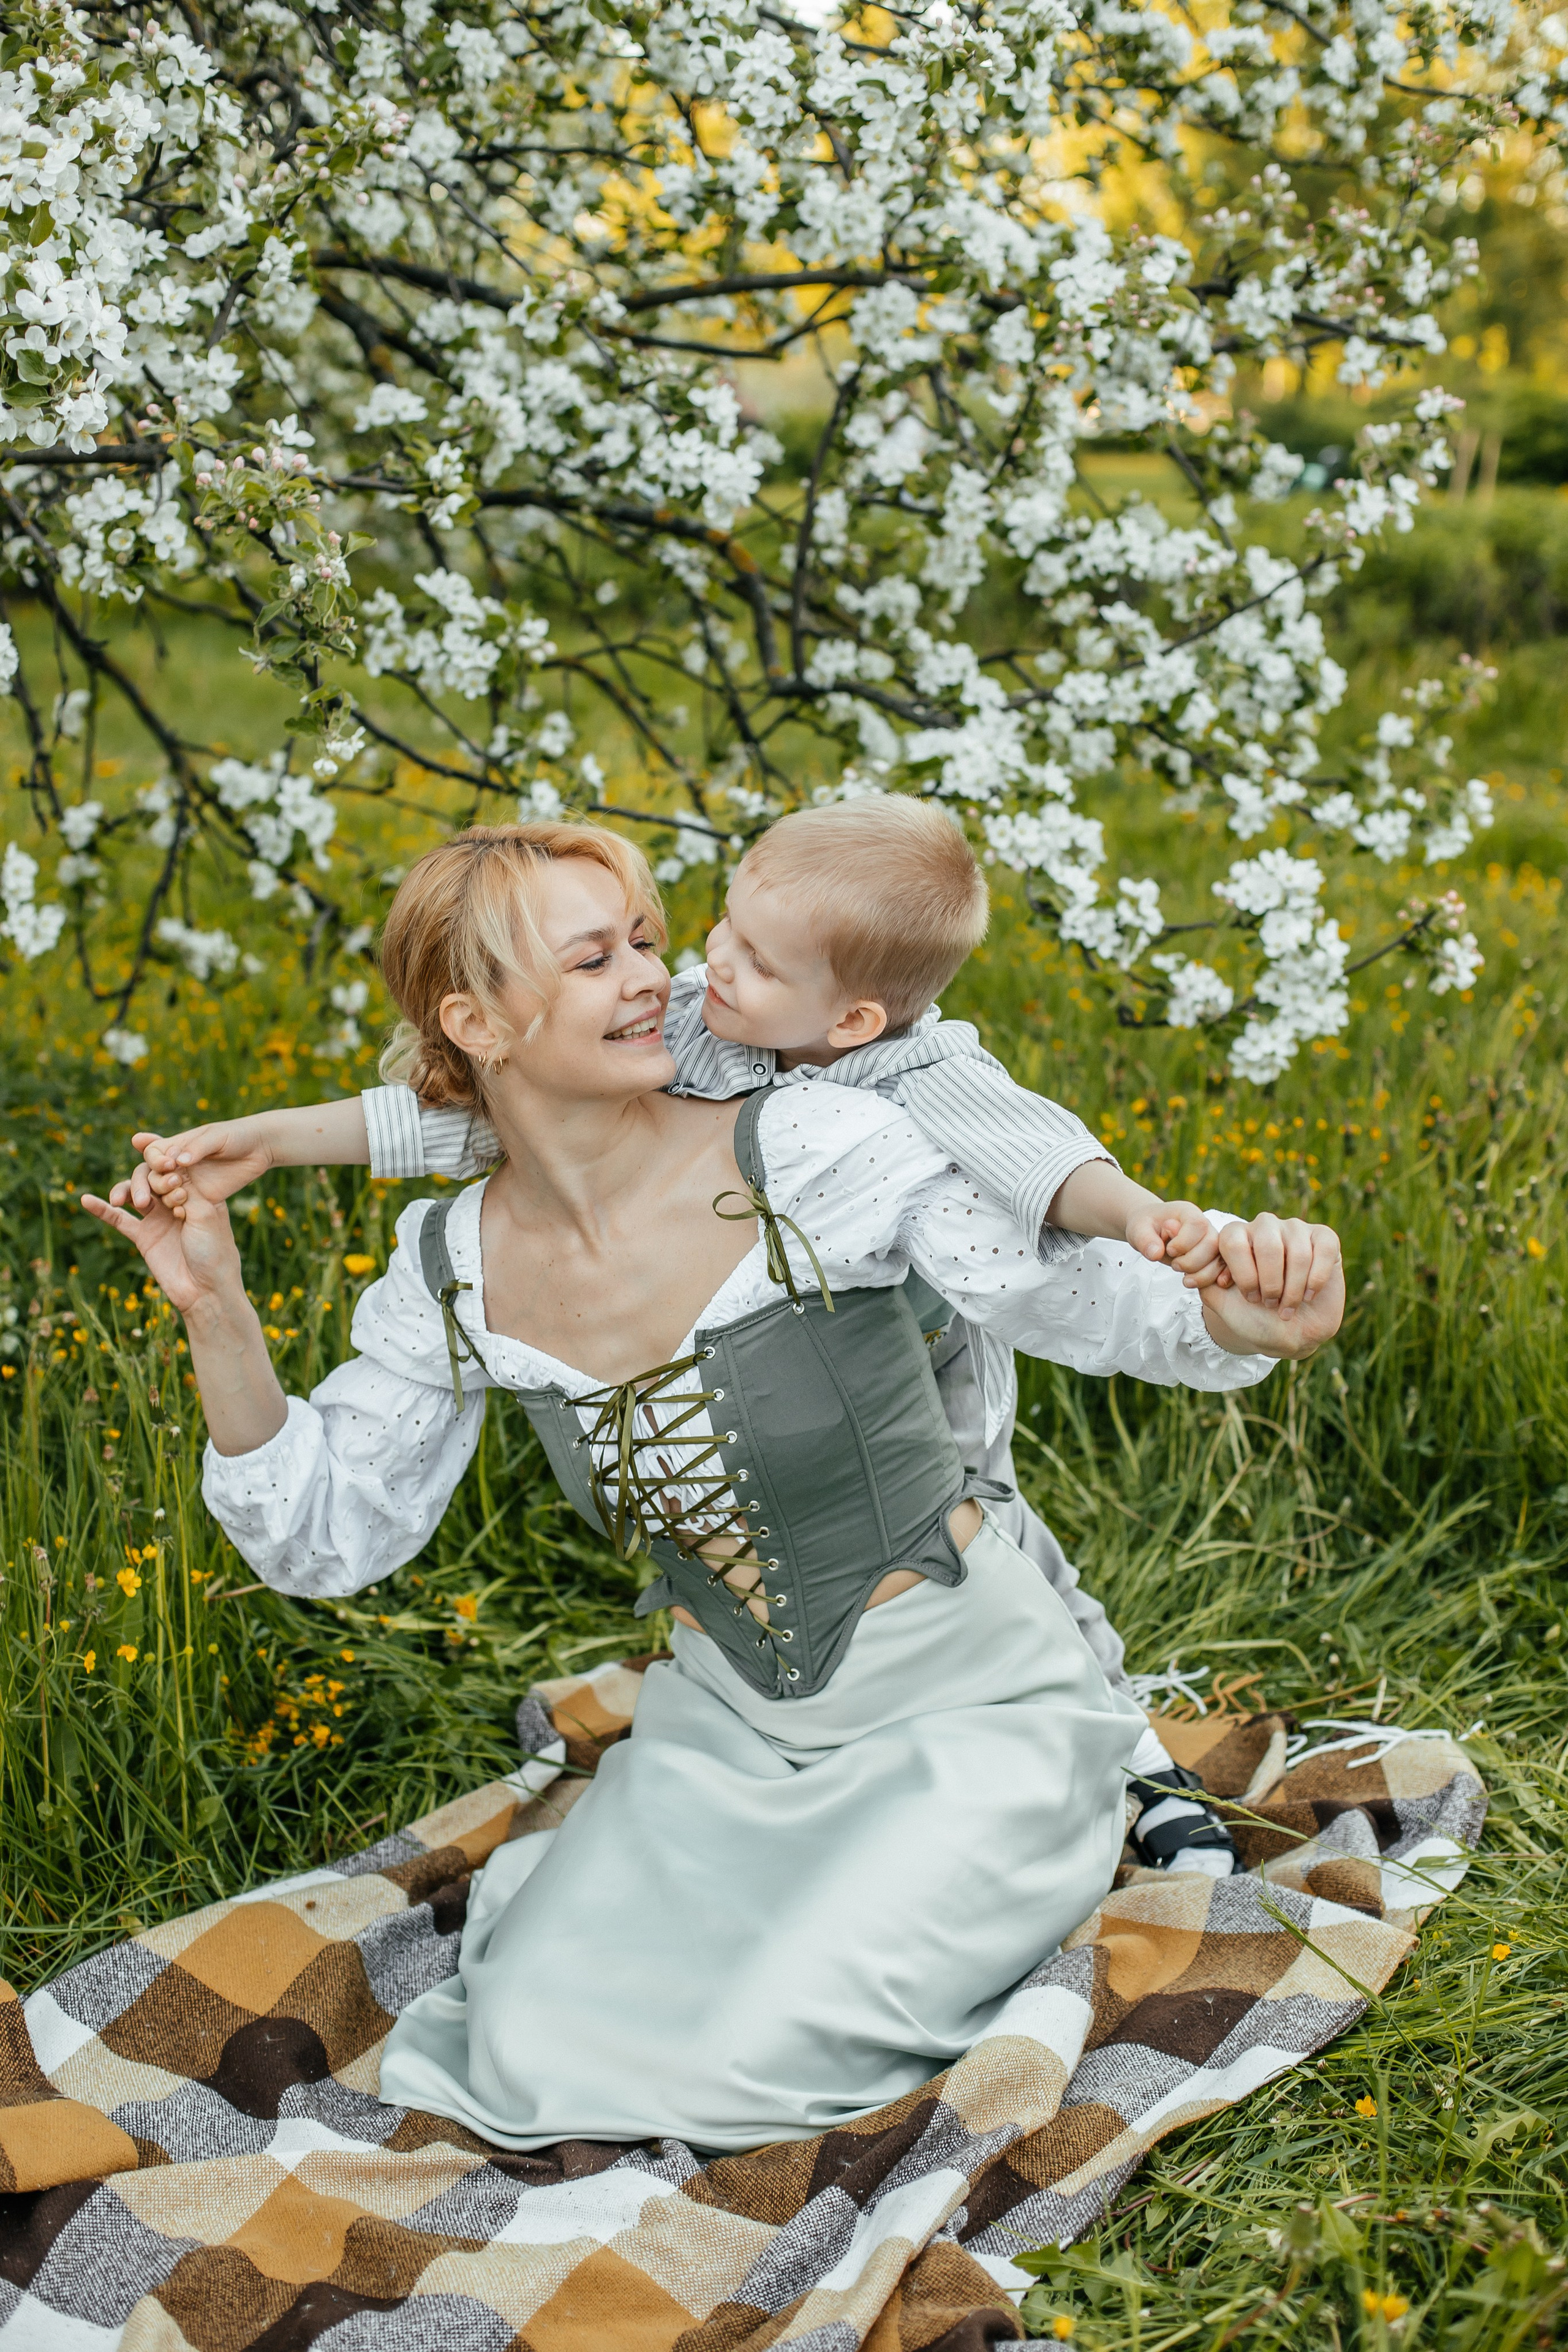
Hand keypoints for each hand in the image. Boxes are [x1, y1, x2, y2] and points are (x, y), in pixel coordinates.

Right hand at [81, 1156, 245, 1322]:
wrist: (206, 1291)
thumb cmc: (215, 1252)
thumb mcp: (206, 1216)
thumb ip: (186, 1190)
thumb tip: (168, 1166)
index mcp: (199, 1192)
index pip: (177, 1167)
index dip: (168, 1162)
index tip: (169, 1167)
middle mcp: (177, 1201)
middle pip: (153, 1176)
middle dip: (153, 1179)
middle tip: (164, 1193)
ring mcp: (158, 1218)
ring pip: (135, 1193)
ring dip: (128, 1190)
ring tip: (127, 1199)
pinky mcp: (143, 1236)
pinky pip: (118, 1219)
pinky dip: (102, 1209)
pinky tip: (85, 1200)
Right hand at [131, 1116, 276, 1220]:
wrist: (259, 1150)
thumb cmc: (237, 1136)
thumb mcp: (218, 1137)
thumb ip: (198, 1148)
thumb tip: (178, 1161)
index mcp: (176, 1146)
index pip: (152, 1154)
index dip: (155, 1161)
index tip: (169, 1165)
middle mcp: (176, 1166)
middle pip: (149, 1176)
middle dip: (145, 1185)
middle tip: (159, 1190)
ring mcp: (186, 1183)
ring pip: (161, 1193)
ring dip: (160, 1197)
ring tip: (169, 1199)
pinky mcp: (198, 1199)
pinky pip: (180, 1206)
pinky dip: (176, 1209)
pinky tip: (181, 1213)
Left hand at [1125, 1196, 1216, 1275]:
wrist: (1150, 1230)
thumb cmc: (1146, 1226)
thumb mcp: (1138, 1229)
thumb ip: (1145, 1239)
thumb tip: (1155, 1254)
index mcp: (1188, 1213)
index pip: (1197, 1225)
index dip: (1184, 1242)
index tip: (1169, 1250)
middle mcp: (1205, 1226)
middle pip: (1213, 1244)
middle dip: (1193, 1261)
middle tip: (1174, 1265)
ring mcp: (1211, 1242)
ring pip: (1220, 1259)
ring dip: (1203, 1275)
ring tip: (1185, 1280)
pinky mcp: (1212, 1257)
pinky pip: (1221, 1270)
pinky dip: (1212, 1280)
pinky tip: (1198, 1284)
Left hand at [1198, 1217, 1344, 1359]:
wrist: (1289, 1335)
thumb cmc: (1252, 1317)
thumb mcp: (1221, 1302)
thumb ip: (1203, 1280)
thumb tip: (1184, 1264)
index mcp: (1235, 1236)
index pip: (1232, 1240)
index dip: (1243, 1274)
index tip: (1249, 1298)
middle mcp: (1264, 1226)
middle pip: (1266, 1244)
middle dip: (1270, 1283)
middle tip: (1270, 1305)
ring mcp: (1295, 1230)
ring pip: (1297, 1252)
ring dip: (1293, 1289)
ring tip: (1288, 1307)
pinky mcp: (1324, 1239)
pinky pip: (1322, 1250)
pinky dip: (1315, 1279)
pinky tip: (1309, 1295)